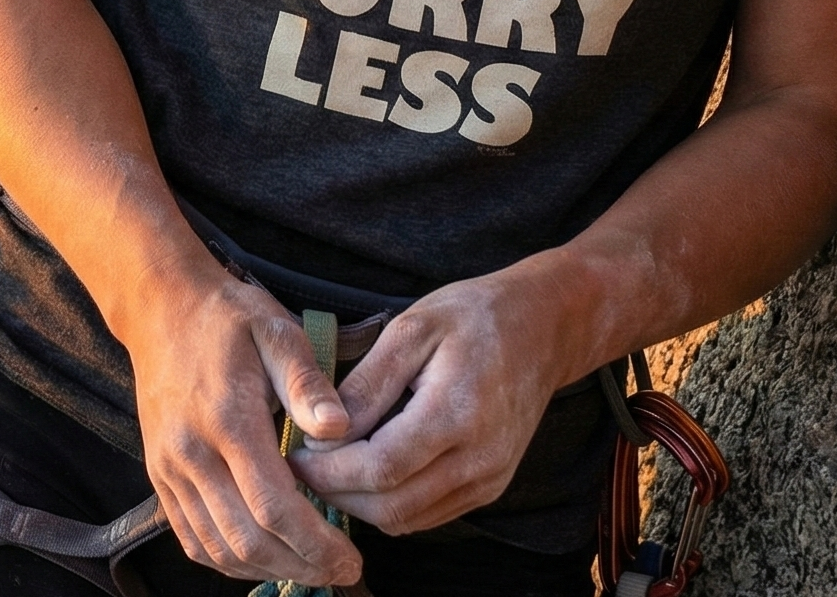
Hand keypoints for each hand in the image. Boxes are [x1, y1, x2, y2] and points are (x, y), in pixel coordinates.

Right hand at [119, 263, 364, 585]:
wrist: (161, 303)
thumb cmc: (228, 315)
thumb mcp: (276, 330)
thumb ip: (307, 381)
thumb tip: (341, 430)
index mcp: (227, 418)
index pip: (273, 506)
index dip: (315, 544)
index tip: (351, 559)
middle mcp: (191, 452)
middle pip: (247, 539)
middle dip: (300, 565)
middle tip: (341, 572)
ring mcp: (169, 467)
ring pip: (218, 548)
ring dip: (268, 570)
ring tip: (311, 568)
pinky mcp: (159, 473)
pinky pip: (192, 538)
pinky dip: (229, 561)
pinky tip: (264, 557)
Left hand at [290, 265, 569, 534]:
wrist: (541, 329)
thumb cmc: (473, 316)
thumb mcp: (412, 329)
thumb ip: (369, 383)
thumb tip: (324, 428)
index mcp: (455, 414)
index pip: (380, 469)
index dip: (330, 471)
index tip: (295, 453)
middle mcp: (477, 460)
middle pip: (391, 507)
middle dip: (337, 493)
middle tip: (301, 465)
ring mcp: (488, 480)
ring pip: (409, 520)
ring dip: (360, 504)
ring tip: (327, 468)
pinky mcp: (490, 486)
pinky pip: (430, 514)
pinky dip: (390, 504)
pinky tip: (365, 472)